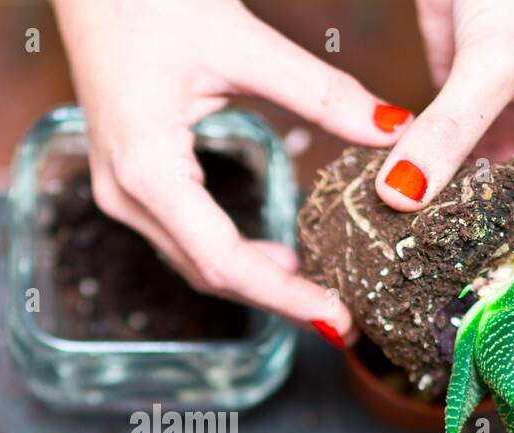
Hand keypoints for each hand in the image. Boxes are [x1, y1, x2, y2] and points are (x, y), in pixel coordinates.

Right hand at [53, 0, 407, 343]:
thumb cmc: (151, 1)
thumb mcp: (243, 44)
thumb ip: (321, 91)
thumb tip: (392, 129)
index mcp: (147, 169)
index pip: (224, 260)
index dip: (284, 297)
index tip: (336, 319)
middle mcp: (126, 195)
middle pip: (209, 274)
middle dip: (276, 300)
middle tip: (340, 319)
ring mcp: (120, 194)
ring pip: (194, 264)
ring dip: (255, 283)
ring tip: (315, 294)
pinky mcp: (128, 184)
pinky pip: (183, 240)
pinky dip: (231, 257)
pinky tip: (274, 257)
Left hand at [375, 0, 513, 285]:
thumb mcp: (494, 61)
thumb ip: (451, 129)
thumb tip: (402, 193)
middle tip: (472, 322)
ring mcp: (511, 158)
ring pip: (499, 232)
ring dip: (469, 261)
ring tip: (426, 297)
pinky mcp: (466, 145)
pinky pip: (452, 199)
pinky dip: (429, 222)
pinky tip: (395, 244)